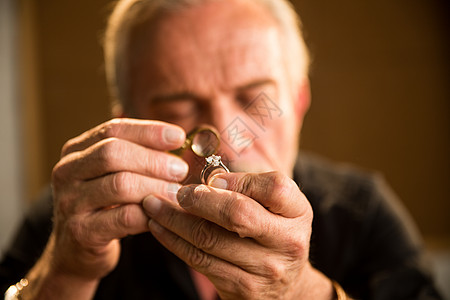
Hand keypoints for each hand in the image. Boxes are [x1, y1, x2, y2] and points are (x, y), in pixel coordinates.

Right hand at [49, 118, 187, 279]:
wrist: (75, 250)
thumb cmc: (104, 205)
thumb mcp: (112, 174)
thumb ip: (136, 155)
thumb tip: (177, 142)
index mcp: (76, 151)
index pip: (112, 130)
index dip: (148, 131)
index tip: (178, 136)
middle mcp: (67, 172)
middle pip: (113, 153)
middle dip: (153, 160)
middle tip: (180, 170)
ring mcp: (71, 202)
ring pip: (121, 185)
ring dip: (156, 187)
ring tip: (177, 193)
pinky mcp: (82, 232)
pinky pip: (124, 218)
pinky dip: (150, 214)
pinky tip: (164, 214)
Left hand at [143, 171, 332, 298]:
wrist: (286, 286)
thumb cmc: (273, 234)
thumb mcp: (275, 208)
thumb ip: (250, 188)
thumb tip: (207, 182)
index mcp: (297, 213)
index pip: (273, 187)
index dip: (238, 180)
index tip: (211, 180)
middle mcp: (288, 241)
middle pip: (237, 214)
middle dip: (198, 200)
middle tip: (174, 191)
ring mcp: (265, 269)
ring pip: (209, 239)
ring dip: (173, 219)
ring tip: (153, 205)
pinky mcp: (242, 288)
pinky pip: (200, 261)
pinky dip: (174, 242)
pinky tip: (160, 228)